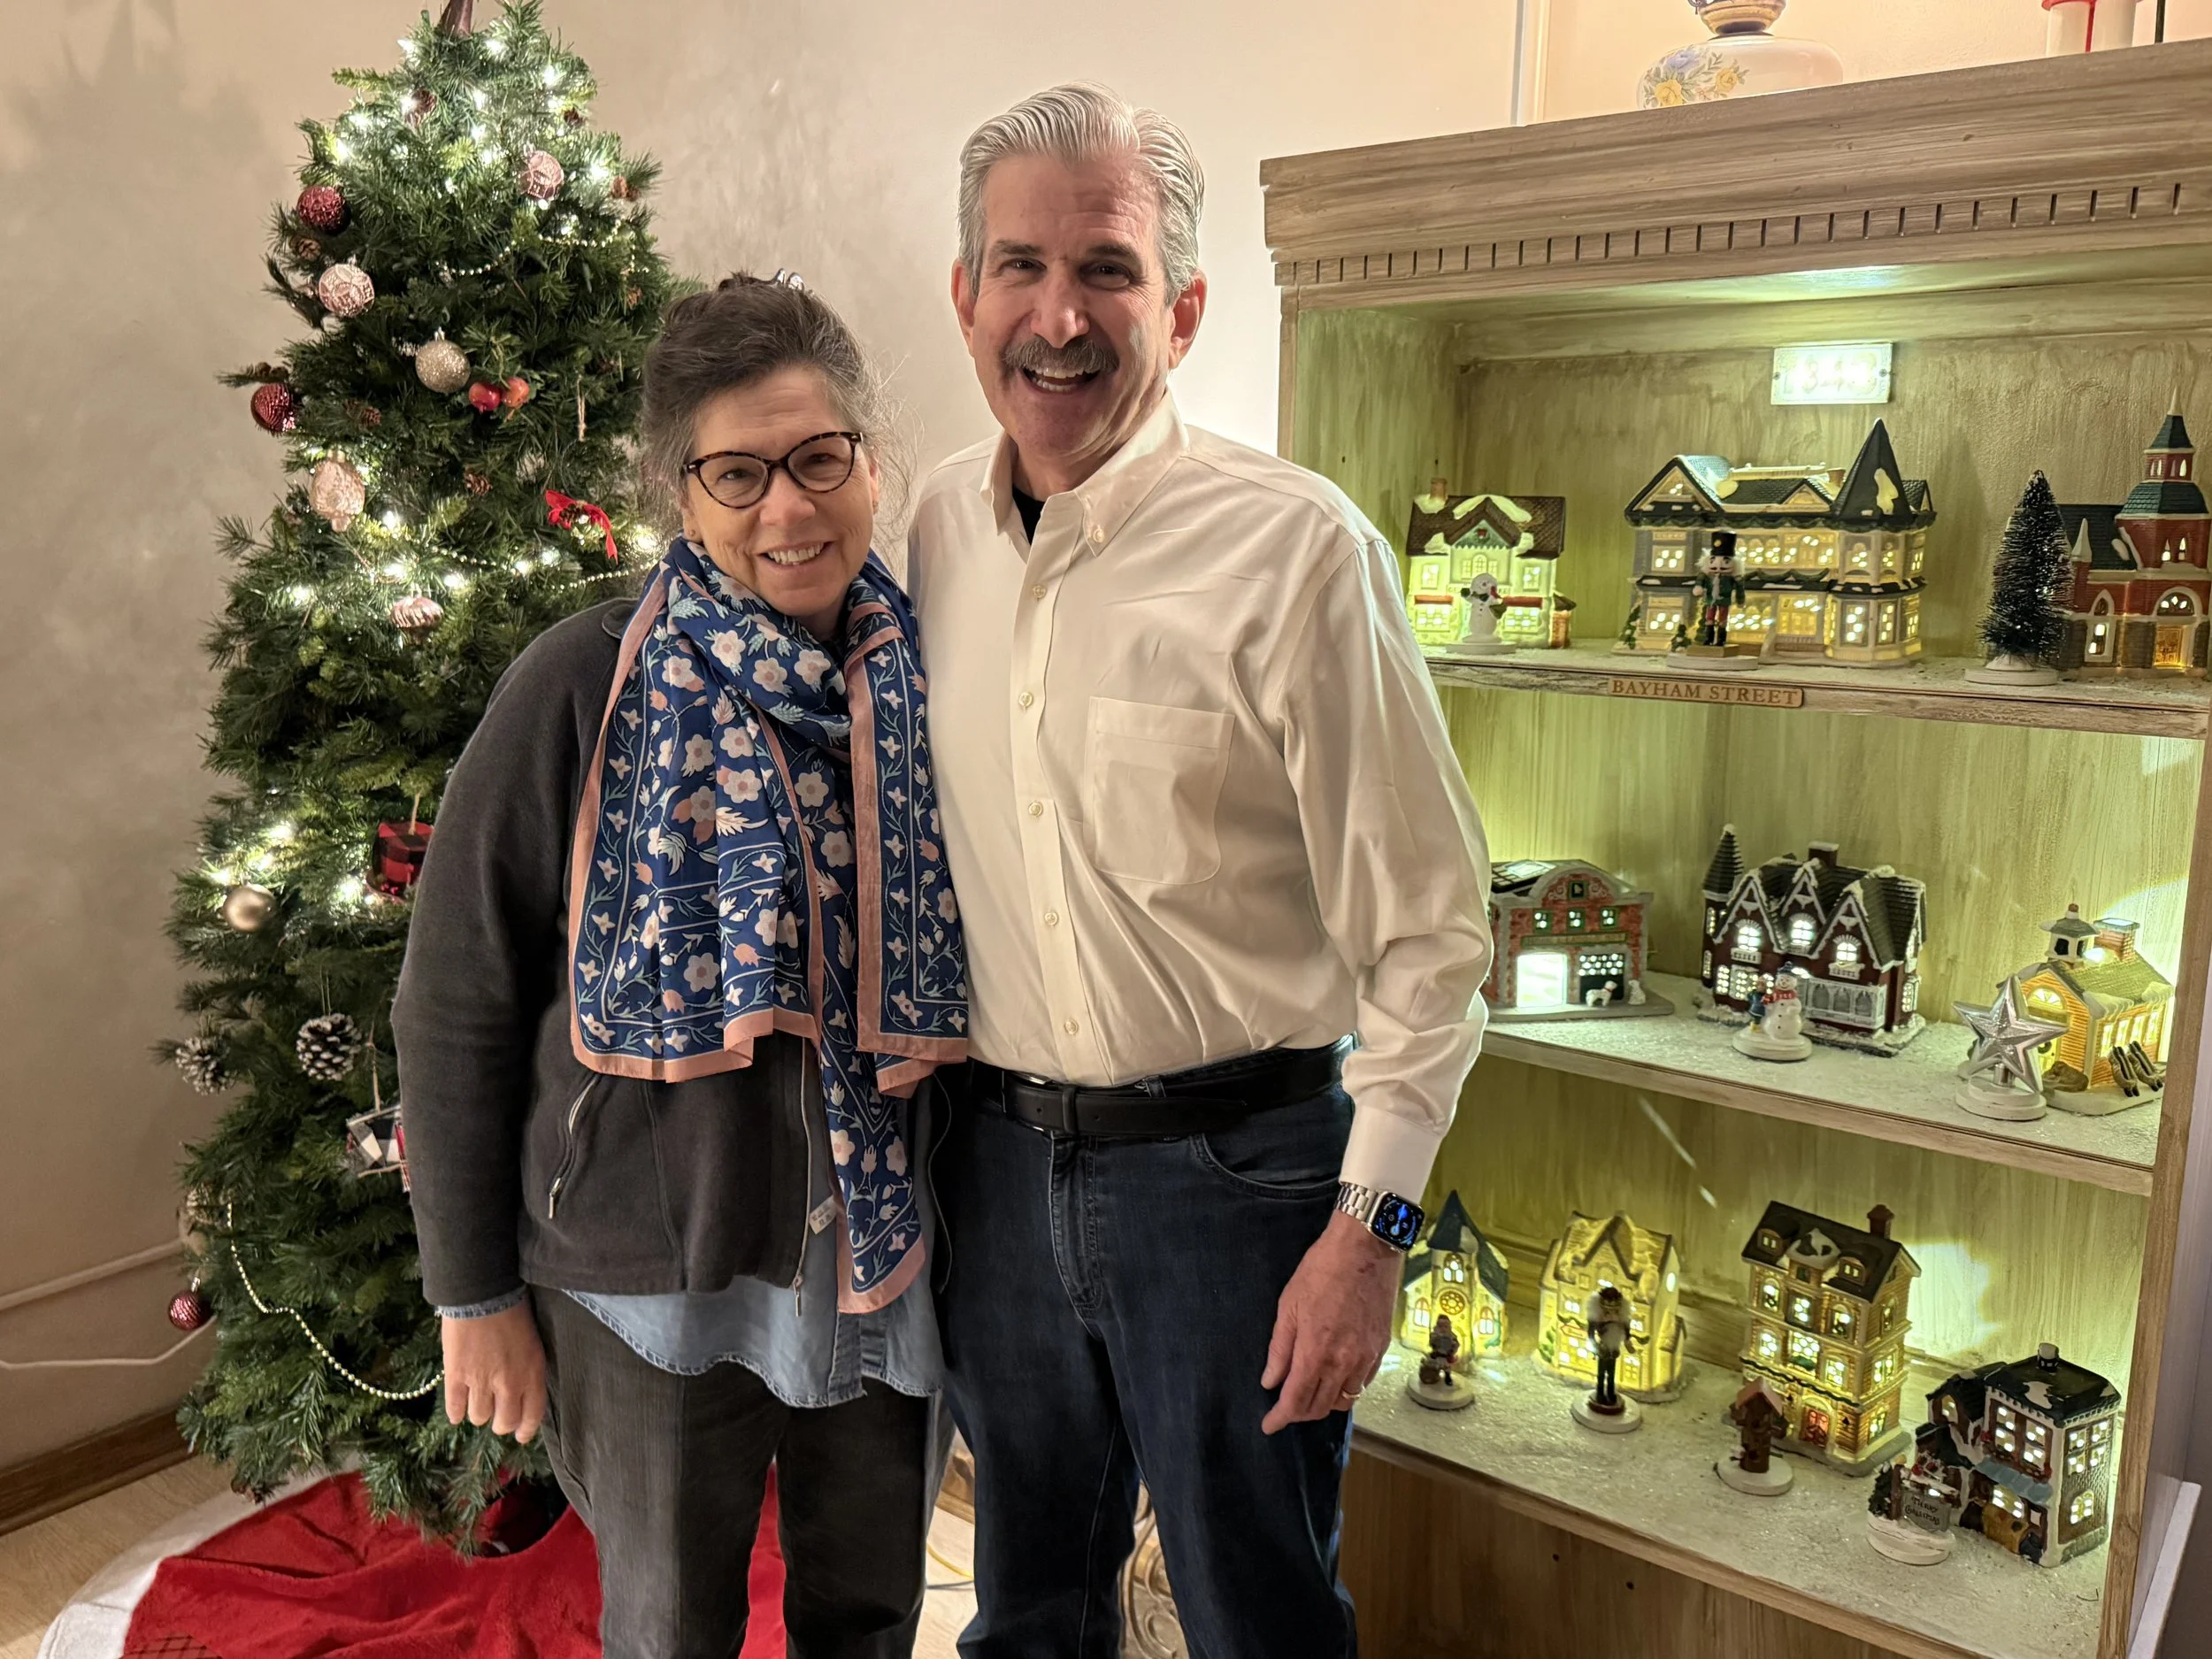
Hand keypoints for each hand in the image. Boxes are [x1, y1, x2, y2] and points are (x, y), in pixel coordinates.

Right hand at [441, 1303, 547, 1444]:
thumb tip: (521, 1396)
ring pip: (479, 1417)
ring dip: (478, 1413)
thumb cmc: (513, 1313)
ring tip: (478, 1401)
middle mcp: (509, 1384)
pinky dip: (455, 1413)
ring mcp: (481, 1382)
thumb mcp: (532, 1345)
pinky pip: (455, 1408)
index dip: (526, 1430)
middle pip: (504, 1422)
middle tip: (497, 1417)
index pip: (532, 1416)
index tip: (521, 1435)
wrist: (483, 1295)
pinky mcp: (457, 1377)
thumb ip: (529, 1372)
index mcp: (532, 1374)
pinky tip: (457, 1410)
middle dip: (501, 1423)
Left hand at [1259, 1210, 1397, 1434]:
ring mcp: (1365, 1358)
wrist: (1365, 1250)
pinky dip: (1345, 1390)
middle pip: (1319, 1407)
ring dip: (1323, 1404)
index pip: (1295, 1401)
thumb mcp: (1288, 1307)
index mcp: (1315, 1353)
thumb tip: (1270, 1381)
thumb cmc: (1320, 1272)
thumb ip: (1280, 1349)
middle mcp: (1343, 1364)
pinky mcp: (1380, 1349)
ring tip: (1309, 1394)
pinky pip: (1362, 1385)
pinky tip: (1335, 1379)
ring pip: (1343, 1401)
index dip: (1280, 1418)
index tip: (1268, 1426)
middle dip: (1299, 1413)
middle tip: (1284, 1407)